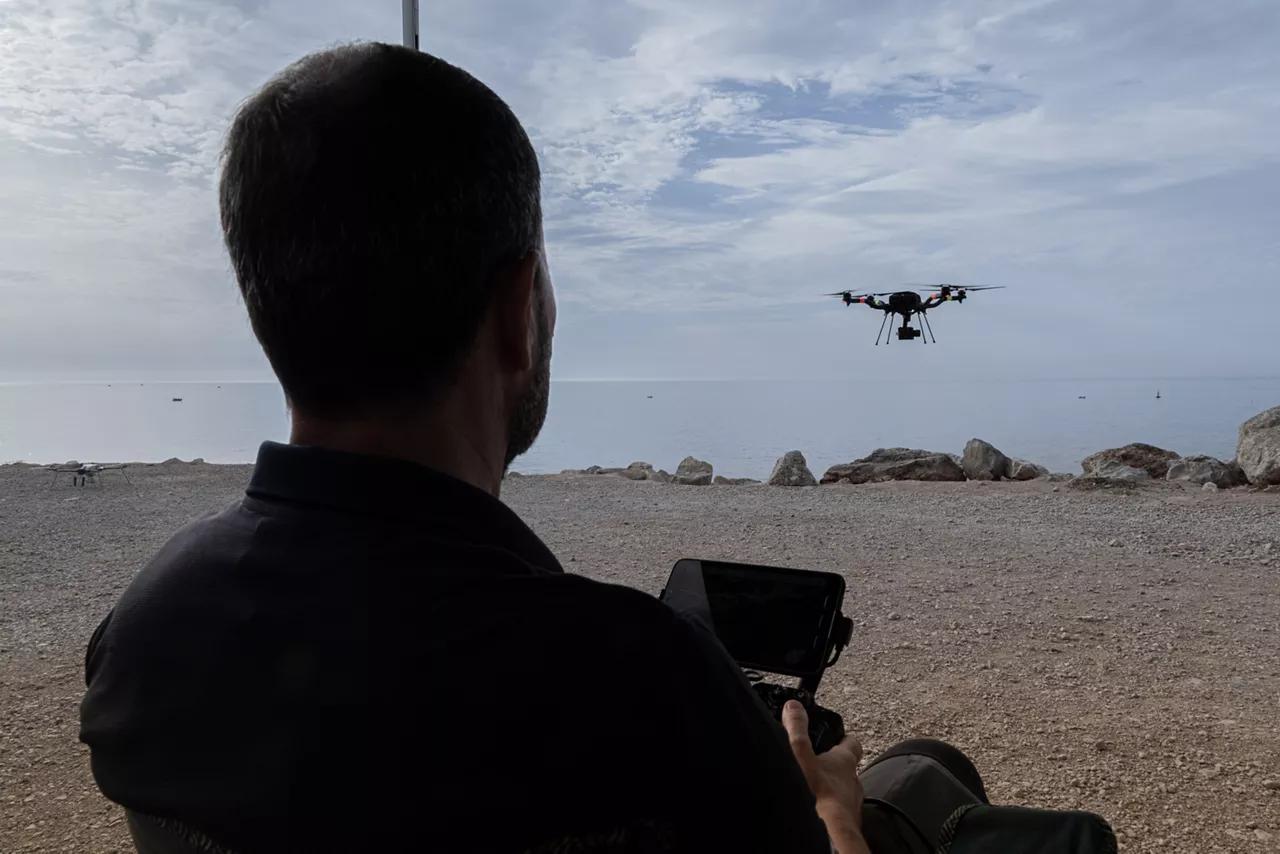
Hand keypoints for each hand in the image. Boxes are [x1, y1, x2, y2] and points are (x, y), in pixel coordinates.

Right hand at [782, 700, 869, 853]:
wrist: (828, 834)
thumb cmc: (816, 793)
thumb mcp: (800, 753)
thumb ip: (796, 729)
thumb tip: (793, 706)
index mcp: (844, 761)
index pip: (852, 744)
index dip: (845, 740)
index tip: (837, 737)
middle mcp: (853, 781)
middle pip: (848, 769)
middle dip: (835, 767)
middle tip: (820, 765)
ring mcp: (853, 803)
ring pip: (846, 791)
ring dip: (834, 789)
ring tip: (816, 789)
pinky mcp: (848, 822)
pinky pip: (842, 811)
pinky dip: (833, 808)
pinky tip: (818, 810)